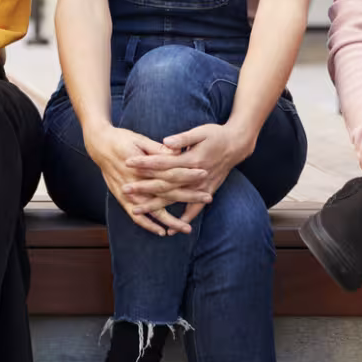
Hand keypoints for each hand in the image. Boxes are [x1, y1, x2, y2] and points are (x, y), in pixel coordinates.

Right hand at [84, 126, 194, 236]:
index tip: (205, 174)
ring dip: (170, 220)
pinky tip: (161, 232)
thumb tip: (178, 154)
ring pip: (153, 210)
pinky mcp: (122, 198)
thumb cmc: (121, 138)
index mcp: (142, 166)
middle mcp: (136, 182)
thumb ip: (158, 150)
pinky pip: (136, 216)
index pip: (170, 172)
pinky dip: (148, 225)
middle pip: (167, 192)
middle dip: (189, 196)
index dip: (188, 174)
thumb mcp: (140, 140)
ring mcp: (128, 192)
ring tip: (187, 229)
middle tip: (208, 198)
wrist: (98, 144)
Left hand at [121, 123, 252, 230]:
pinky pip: (194, 210)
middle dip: (143, 187)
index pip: (163, 163)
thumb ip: (183, 138)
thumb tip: (166, 142)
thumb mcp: (201, 131)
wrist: (237, 145)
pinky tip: (170, 229)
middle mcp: (195, 176)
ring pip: (174, 199)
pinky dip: (183, 219)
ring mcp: (201, 187)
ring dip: (155, 205)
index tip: (128, 162)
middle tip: (124, 189)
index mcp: (192, 160)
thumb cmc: (216, 135)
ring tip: (135, 210)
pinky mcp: (206, 192)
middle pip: (165, 184)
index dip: (145, 163)